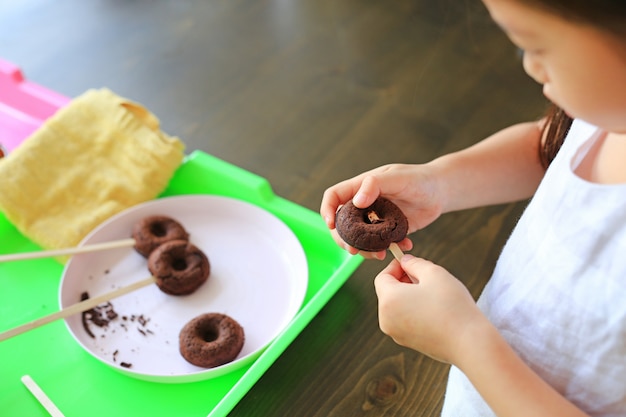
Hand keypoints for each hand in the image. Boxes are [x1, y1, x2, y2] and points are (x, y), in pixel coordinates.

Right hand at [320, 163, 443, 258]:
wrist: (441, 191)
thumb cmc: (420, 178)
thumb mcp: (397, 178)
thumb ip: (375, 185)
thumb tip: (356, 201)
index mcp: (361, 187)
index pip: (334, 196)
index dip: (327, 210)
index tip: (331, 225)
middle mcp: (365, 204)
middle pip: (342, 223)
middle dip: (344, 239)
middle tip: (354, 250)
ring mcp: (375, 219)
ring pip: (358, 238)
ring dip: (365, 249)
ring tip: (379, 254)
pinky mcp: (388, 231)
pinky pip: (379, 244)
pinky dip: (387, 249)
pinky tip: (401, 247)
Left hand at [374, 254, 484, 363]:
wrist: (469, 343)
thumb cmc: (452, 306)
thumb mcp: (434, 273)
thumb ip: (415, 263)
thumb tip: (405, 261)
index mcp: (388, 301)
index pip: (382, 278)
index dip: (395, 267)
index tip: (410, 263)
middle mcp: (386, 320)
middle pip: (388, 293)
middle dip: (403, 281)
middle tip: (424, 277)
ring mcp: (396, 334)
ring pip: (397, 307)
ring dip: (409, 296)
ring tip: (432, 293)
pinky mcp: (408, 343)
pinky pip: (405, 320)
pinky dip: (414, 311)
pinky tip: (434, 309)